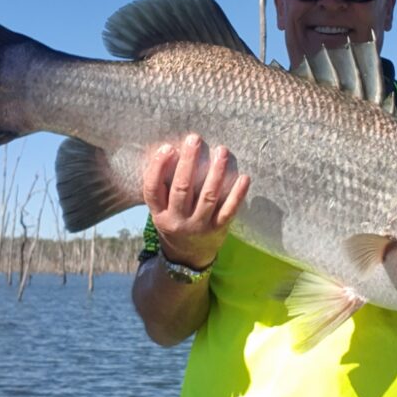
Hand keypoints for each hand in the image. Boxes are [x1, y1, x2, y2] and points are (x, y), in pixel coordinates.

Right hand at [142, 133, 250, 269]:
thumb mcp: (161, 210)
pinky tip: (243, 177)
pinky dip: (237, 194)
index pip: (152, 189)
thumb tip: (171, 151)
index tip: (167, 147)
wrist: (187, 258)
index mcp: (158, 213)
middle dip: (189, 162)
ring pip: (208, 196)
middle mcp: (177, 220)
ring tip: (221, 150)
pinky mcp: (217, 229)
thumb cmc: (174, 222)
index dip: (158, 168)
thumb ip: (163, 187)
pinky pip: (229, 210)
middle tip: (195, 139)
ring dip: (216, 172)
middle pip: (182, 188)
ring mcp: (198, 226)